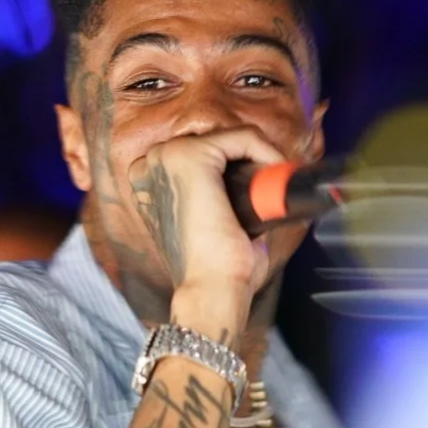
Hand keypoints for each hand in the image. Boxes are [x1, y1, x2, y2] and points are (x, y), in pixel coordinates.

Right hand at [128, 127, 285, 340]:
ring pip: (231, 138)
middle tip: (271, 191)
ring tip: (273, 189)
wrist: (210, 289)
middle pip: (217, 145)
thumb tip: (257, 197)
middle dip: (250, 161)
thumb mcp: (213, 228)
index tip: (262, 190)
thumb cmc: (214, 270)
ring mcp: (168, 157)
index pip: (203, 158)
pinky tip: (274, 175)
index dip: (238, 169)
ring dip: (261, 157)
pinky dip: (267, 152)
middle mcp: (152, 166)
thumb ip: (222, 205)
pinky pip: (242, 137)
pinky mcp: (191, 156)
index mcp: (152, 184)